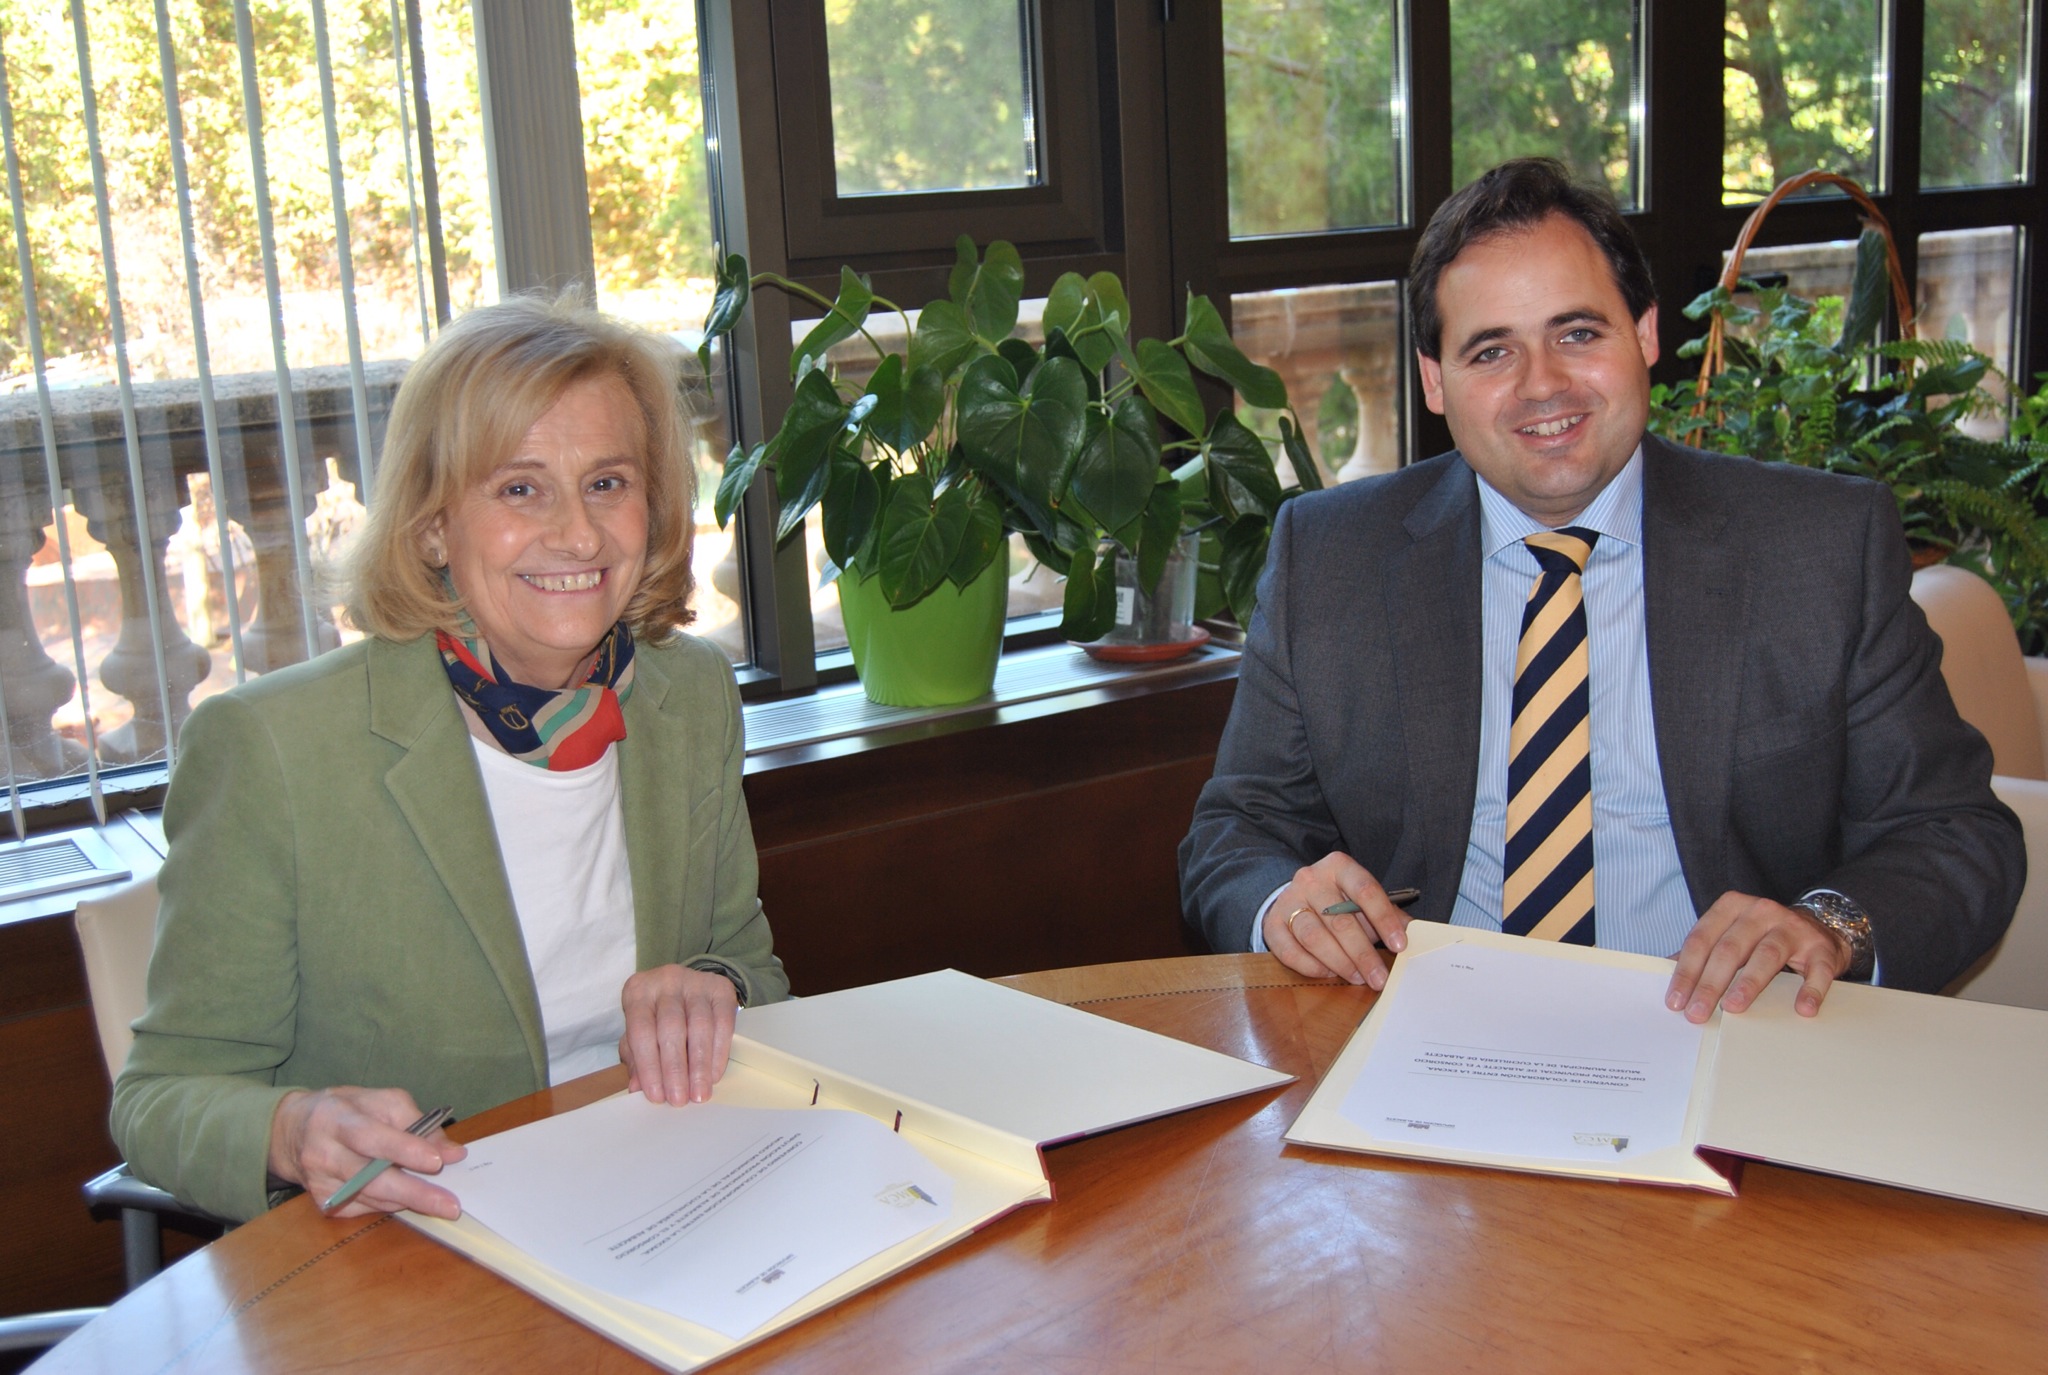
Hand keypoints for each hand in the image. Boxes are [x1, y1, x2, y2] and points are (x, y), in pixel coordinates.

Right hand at [268, 1086, 465, 1219]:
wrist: (294, 1131)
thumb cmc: (347, 1110)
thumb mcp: (381, 1101)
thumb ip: (417, 1123)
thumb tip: (452, 1153)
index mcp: (335, 1119)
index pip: (370, 1137)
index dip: (403, 1150)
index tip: (437, 1162)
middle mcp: (323, 1153)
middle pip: (371, 1178)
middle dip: (414, 1192)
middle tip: (450, 1204)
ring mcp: (320, 1182)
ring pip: (372, 1197)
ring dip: (410, 1202)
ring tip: (442, 1204)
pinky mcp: (323, 1202)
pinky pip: (366, 1207)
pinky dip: (392, 1204)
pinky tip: (410, 1199)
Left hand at [619, 964, 737, 1104]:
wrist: (685, 986)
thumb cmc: (656, 1015)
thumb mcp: (639, 1033)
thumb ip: (636, 1058)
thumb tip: (638, 1087)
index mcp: (639, 991)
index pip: (641, 1031)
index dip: (648, 1066)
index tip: (656, 1095)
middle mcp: (666, 980)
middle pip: (671, 1028)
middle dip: (675, 1069)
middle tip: (679, 1099)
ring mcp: (696, 982)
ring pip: (700, 1026)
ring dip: (699, 1065)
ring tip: (699, 1093)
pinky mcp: (721, 988)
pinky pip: (723, 1023)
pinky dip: (719, 1052)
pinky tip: (714, 1074)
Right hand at [1260, 853, 1412, 987]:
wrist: (1298, 896)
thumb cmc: (1339, 900)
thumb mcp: (1365, 899)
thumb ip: (1389, 914)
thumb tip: (1416, 935)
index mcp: (1339, 866)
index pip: (1365, 890)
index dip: (1384, 920)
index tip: (1399, 946)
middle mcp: (1311, 879)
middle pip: (1339, 919)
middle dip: (1362, 954)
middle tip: (1378, 978)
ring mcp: (1289, 900)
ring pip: (1314, 936)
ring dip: (1339, 962)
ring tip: (1356, 977)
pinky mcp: (1272, 923)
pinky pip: (1290, 951)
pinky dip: (1311, 967)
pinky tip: (1329, 973)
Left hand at [1666, 891, 1851, 1022]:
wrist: (1818, 928)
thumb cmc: (1762, 937)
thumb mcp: (1729, 935)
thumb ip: (1702, 951)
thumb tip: (1666, 972)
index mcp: (1731, 907)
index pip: (1701, 940)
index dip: (1686, 971)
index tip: (1676, 1001)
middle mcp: (1761, 912)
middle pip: (1730, 949)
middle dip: (1710, 984)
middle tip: (1697, 1013)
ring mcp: (1793, 928)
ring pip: (1766, 955)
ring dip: (1748, 984)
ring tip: (1733, 1008)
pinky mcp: (1821, 948)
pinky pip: (1817, 970)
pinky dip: (1811, 990)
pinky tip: (1802, 1009)